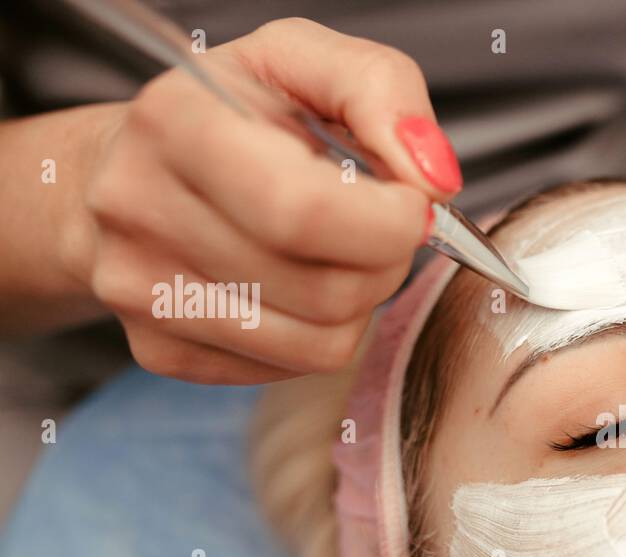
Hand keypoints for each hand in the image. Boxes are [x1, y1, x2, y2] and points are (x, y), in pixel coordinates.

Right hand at [78, 17, 459, 384]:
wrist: (132, 168)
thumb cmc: (234, 114)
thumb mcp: (305, 62)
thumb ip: (382, 91)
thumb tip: (434, 180)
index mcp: (175, 124)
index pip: (305, 213)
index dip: (388, 224)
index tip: (413, 205)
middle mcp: (140, 211)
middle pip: (327, 291)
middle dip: (385, 262)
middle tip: (379, 226)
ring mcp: (142, 291)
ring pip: (321, 344)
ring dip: (361, 301)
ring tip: (338, 252)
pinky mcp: (162, 350)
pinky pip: (295, 369)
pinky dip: (321, 331)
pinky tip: (297, 283)